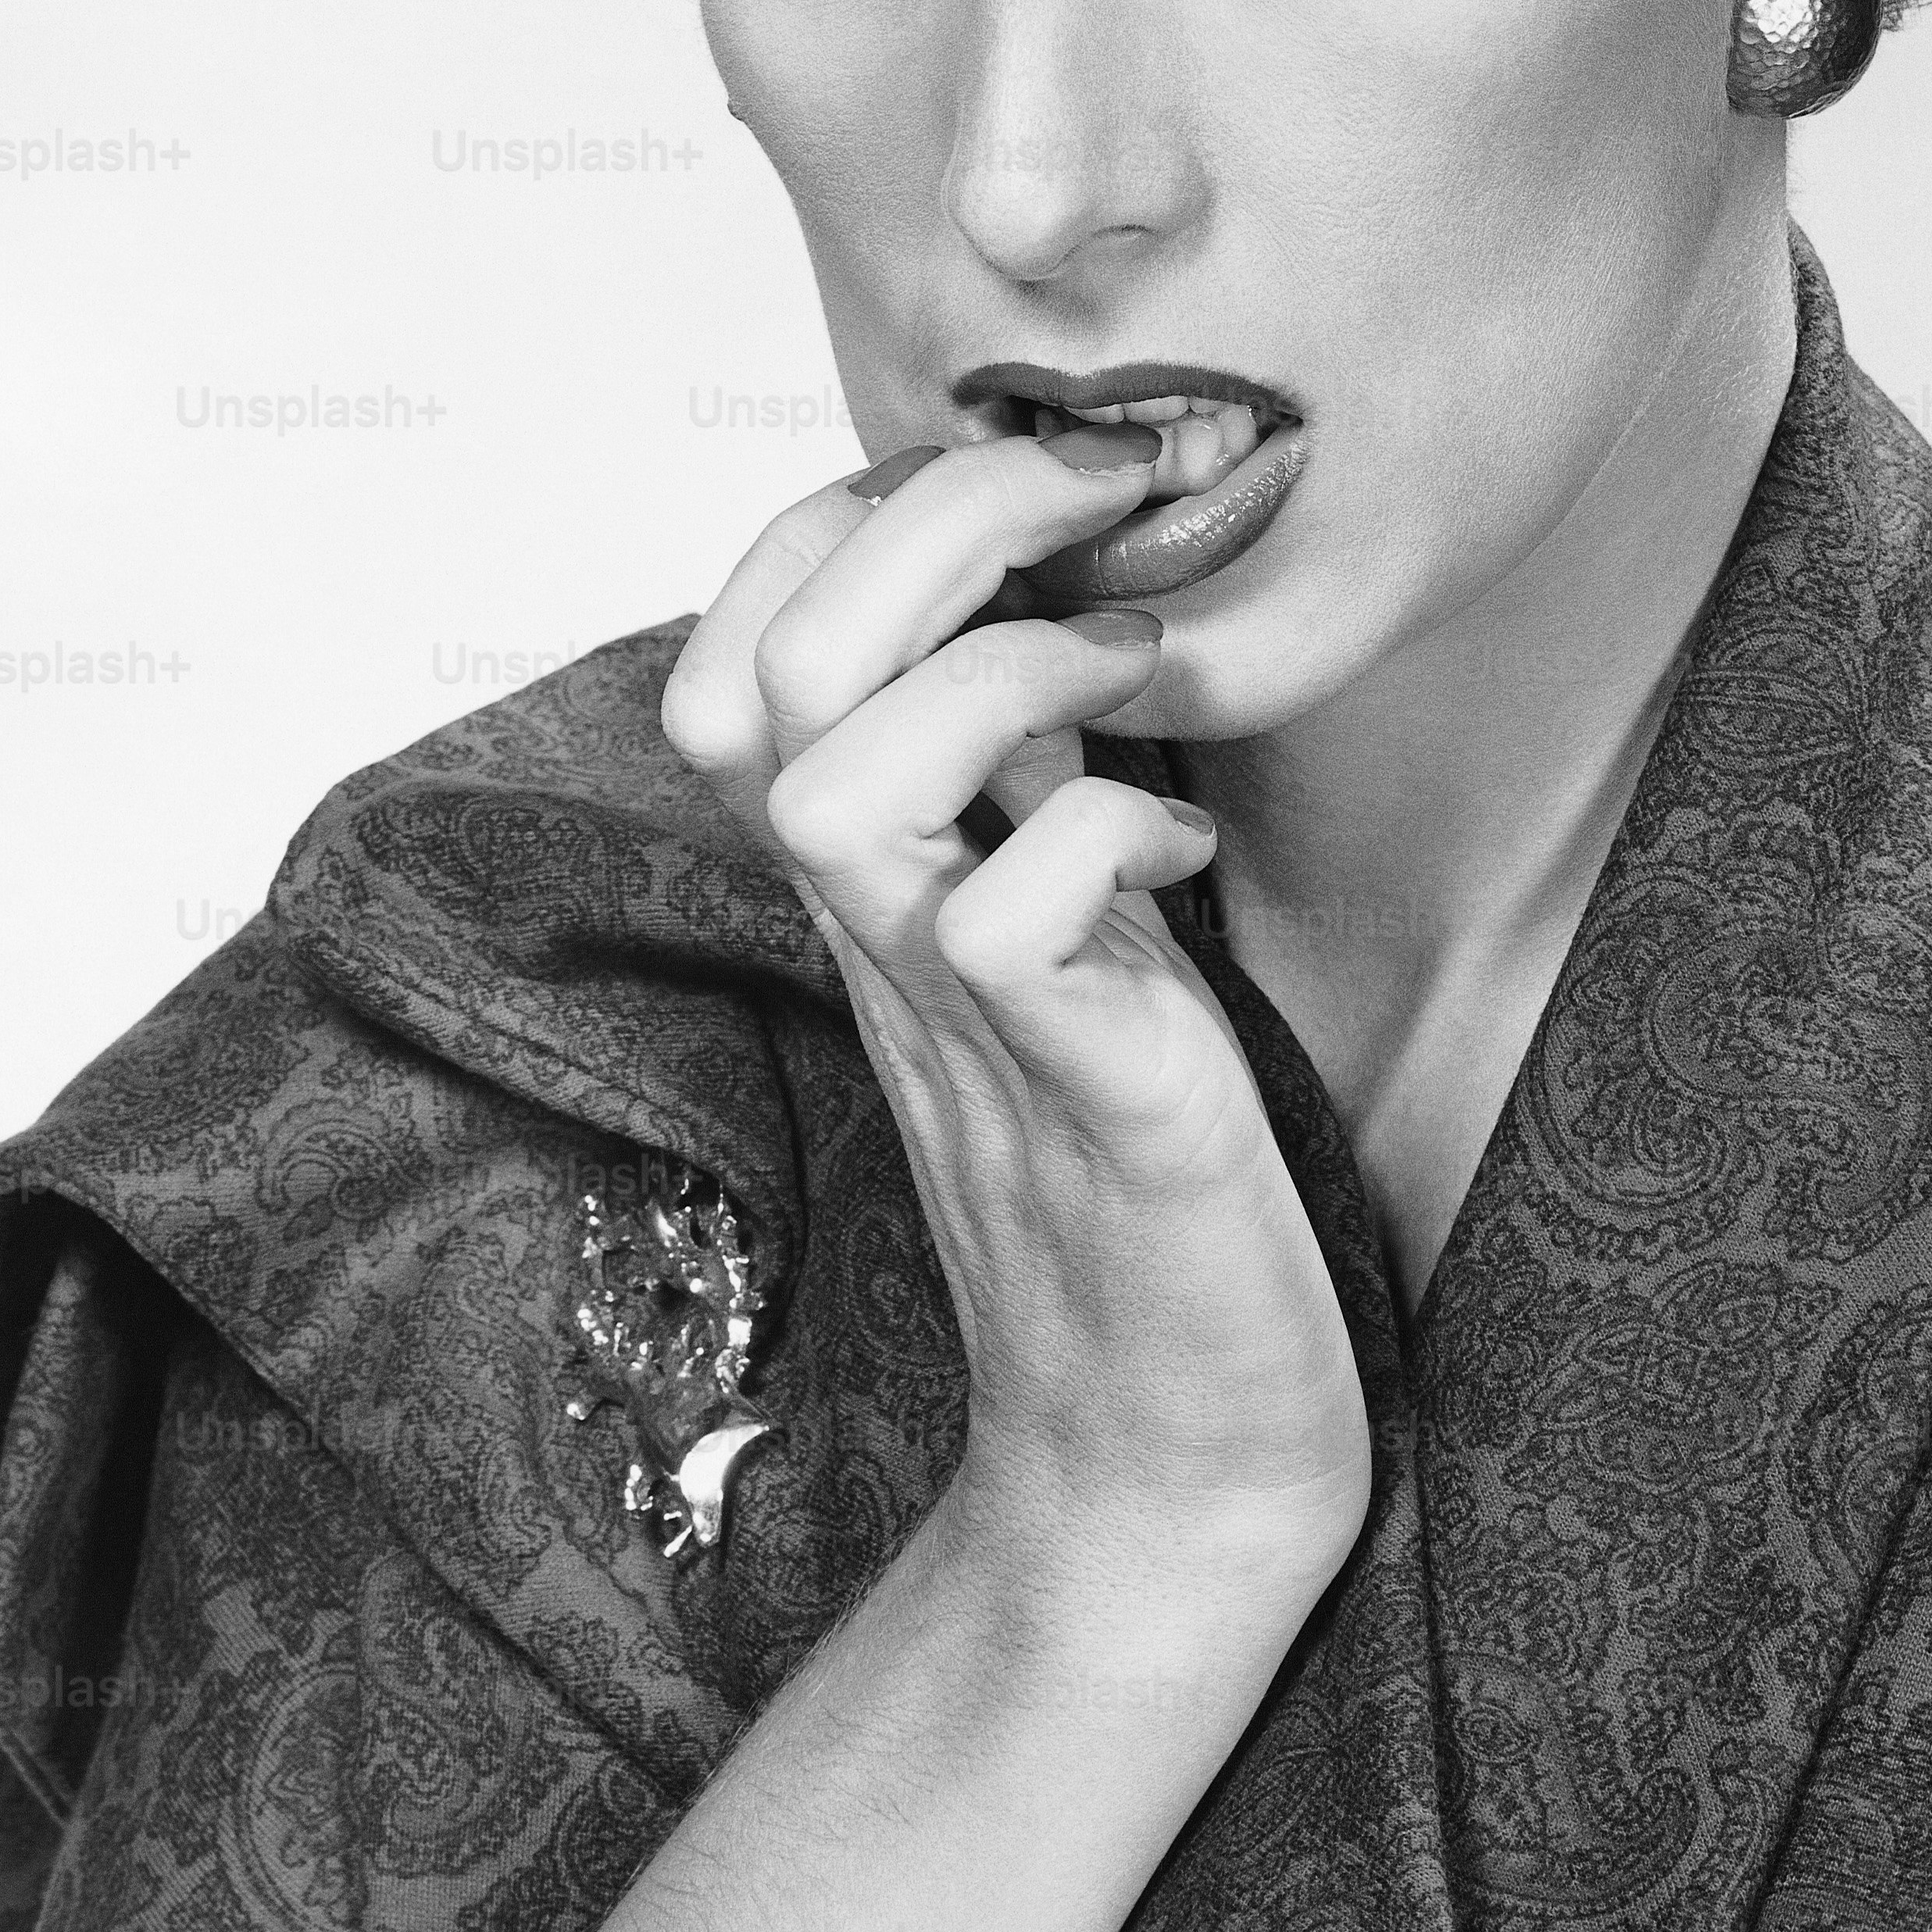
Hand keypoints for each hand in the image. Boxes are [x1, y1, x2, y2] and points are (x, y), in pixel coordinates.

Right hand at [662, 429, 1372, 1581]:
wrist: (1174, 1450)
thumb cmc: (1138, 1162)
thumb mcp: (1059, 919)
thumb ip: (1015, 780)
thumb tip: (1037, 593)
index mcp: (883, 884)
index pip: (741, 648)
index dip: (841, 523)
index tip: (1027, 481)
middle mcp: (889, 939)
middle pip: (777, 674)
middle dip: (934, 524)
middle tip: (1105, 504)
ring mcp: (968, 1025)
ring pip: (841, 784)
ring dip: (1010, 676)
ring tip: (1141, 680)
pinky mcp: (1087, 1105)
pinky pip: (1011, 923)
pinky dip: (1114, 837)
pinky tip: (1190, 854)